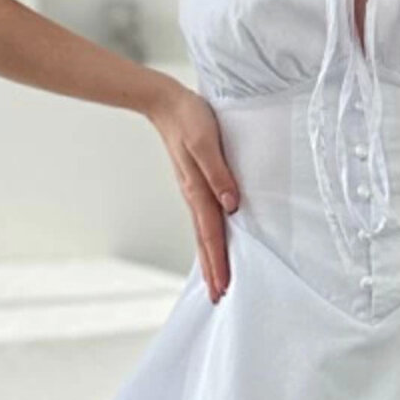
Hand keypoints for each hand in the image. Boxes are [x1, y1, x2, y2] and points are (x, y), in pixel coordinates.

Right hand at [148, 78, 238, 303]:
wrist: (167, 103)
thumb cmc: (189, 118)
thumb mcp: (206, 140)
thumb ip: (218, 172)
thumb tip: (231, 204)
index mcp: (197, 189)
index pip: (211, 233)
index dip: (218, 261)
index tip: (222, 286)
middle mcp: (194, 195)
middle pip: (205, 240)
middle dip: (212, 270)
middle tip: (218, 297)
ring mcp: (193, 191)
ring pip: (203, 232)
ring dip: (209, 257)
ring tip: (215, 280)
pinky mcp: (195, 183)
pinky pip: (203, 218)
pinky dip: (207, 237)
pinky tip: (211, 242)